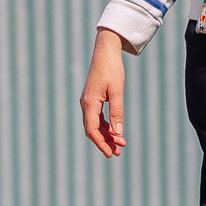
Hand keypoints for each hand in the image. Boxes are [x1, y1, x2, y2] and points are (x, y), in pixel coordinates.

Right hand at [79, 28, 128, 158]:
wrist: (105, 52)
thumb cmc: (112, 69)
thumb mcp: (117, 91)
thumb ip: (117, 112)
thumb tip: (118, 133)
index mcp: (89, 103)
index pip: (92, 130)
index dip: (100, 143)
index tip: (110, 153)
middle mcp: (85, 104)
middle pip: (92, 130)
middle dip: (105, 142)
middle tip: (118, 152)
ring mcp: (88, 102)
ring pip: (95, 125)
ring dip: (106, 135)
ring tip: (120, 144)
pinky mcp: (93, 99)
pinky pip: (97, 118)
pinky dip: (106, 126)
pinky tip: (115, 132)